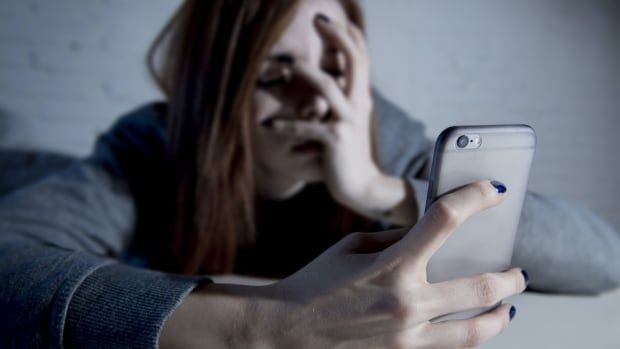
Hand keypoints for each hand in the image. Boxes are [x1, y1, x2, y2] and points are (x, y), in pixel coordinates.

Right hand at [161, 181, 526, 347]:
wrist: (286, 331)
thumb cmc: (316, 283)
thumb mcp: (353, 248)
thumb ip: (396, 241)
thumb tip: (429, 237)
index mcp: (392, 266)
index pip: (444, 221)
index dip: (473, 199)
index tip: (492, 192)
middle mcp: (407, 303)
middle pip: (479, 287)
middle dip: (508, 277)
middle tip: (517, 272)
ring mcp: (408, 337)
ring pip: (476, 330)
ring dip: (500, 317)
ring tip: (508, 309)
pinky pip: (449, 348)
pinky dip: (467, 337)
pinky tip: (471, 328)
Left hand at [270, 16, 381, 211]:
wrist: (362, 185)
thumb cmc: (350, 153)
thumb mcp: (351, 120)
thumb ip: (345, 98)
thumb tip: (337, 76)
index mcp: (361, 97)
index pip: (361, 58)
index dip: (348, 35)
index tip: (328, 19)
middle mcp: (359, 104)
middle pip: (355, 61)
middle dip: (337, 37)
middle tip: (318, 19)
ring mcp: (348, 121)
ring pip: (329, 88)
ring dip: (309, 74)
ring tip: (291, 64)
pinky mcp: (335, 140)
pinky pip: (306, 127)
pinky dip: (286, 126)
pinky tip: (269, 126)